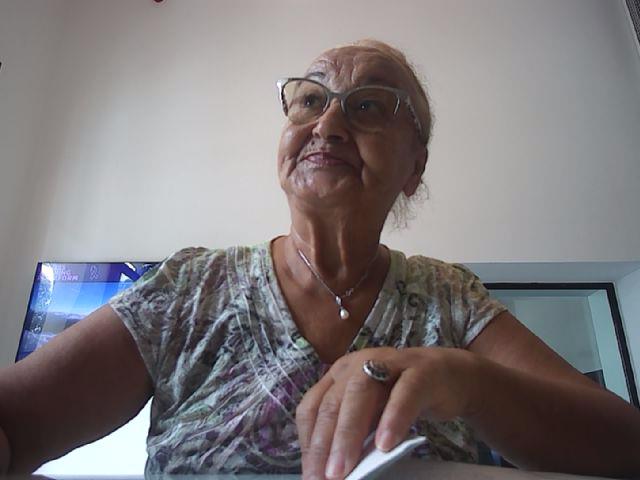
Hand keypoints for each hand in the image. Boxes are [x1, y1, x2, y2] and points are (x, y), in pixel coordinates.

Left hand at [295, 346, 482, 479]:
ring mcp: (388, 364)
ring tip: (344, 469)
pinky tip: (385, 445)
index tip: (309, 474)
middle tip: (322, 478)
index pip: (313, 406)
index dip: (308, 441)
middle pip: (333, 402)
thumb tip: (330, 468)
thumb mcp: (372, 412)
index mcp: (340, 374)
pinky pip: (403, 394)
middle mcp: (358, 364)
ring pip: (360, 394)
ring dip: (348, 434)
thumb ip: (353, 431)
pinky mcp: (420, 372)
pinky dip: (392, 419)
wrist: (452, 376)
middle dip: (324, 444)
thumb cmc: (404, 397)